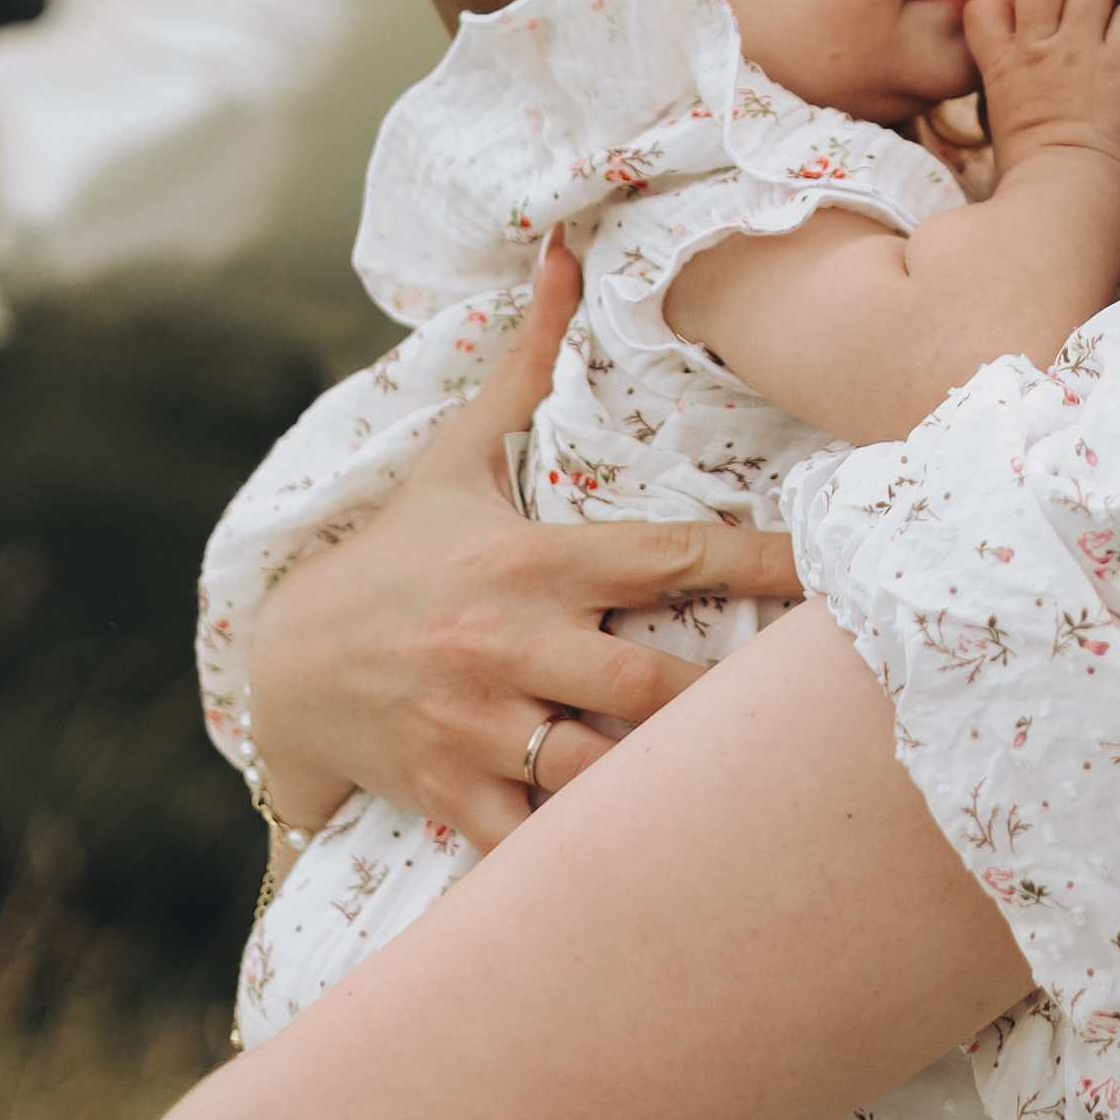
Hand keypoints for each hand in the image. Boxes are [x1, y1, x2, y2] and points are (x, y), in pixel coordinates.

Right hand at [244, 245, 801, 849]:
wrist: (283, 665)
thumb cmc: (396, 558)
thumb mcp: (454, 458)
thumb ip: (527, 365)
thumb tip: (564, 254)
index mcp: (531, 561)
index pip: (669, 559)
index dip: (762, 566)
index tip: (836, 575)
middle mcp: (509, 644)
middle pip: (649, 687)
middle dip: (727, 710)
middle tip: (806, 720)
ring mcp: (478, 727)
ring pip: (598, 774)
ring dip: (665, 790)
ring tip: (745, 800)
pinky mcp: (451, 795)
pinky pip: (533, 843)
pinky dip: (586, 859)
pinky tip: (648, 865)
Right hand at [963, 0, 1119, 203]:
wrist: (1067, 204)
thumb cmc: (1040, 181)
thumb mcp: (1005, 122)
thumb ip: (1013, 84)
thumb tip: (1029, 78)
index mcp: (1000, 67)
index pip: (988, 1)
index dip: (1012, 2)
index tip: (1030, 27)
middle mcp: (1036, 51)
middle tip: (1084, 3)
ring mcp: (1078, 54)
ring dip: (1109, 1)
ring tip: (1114, 33)